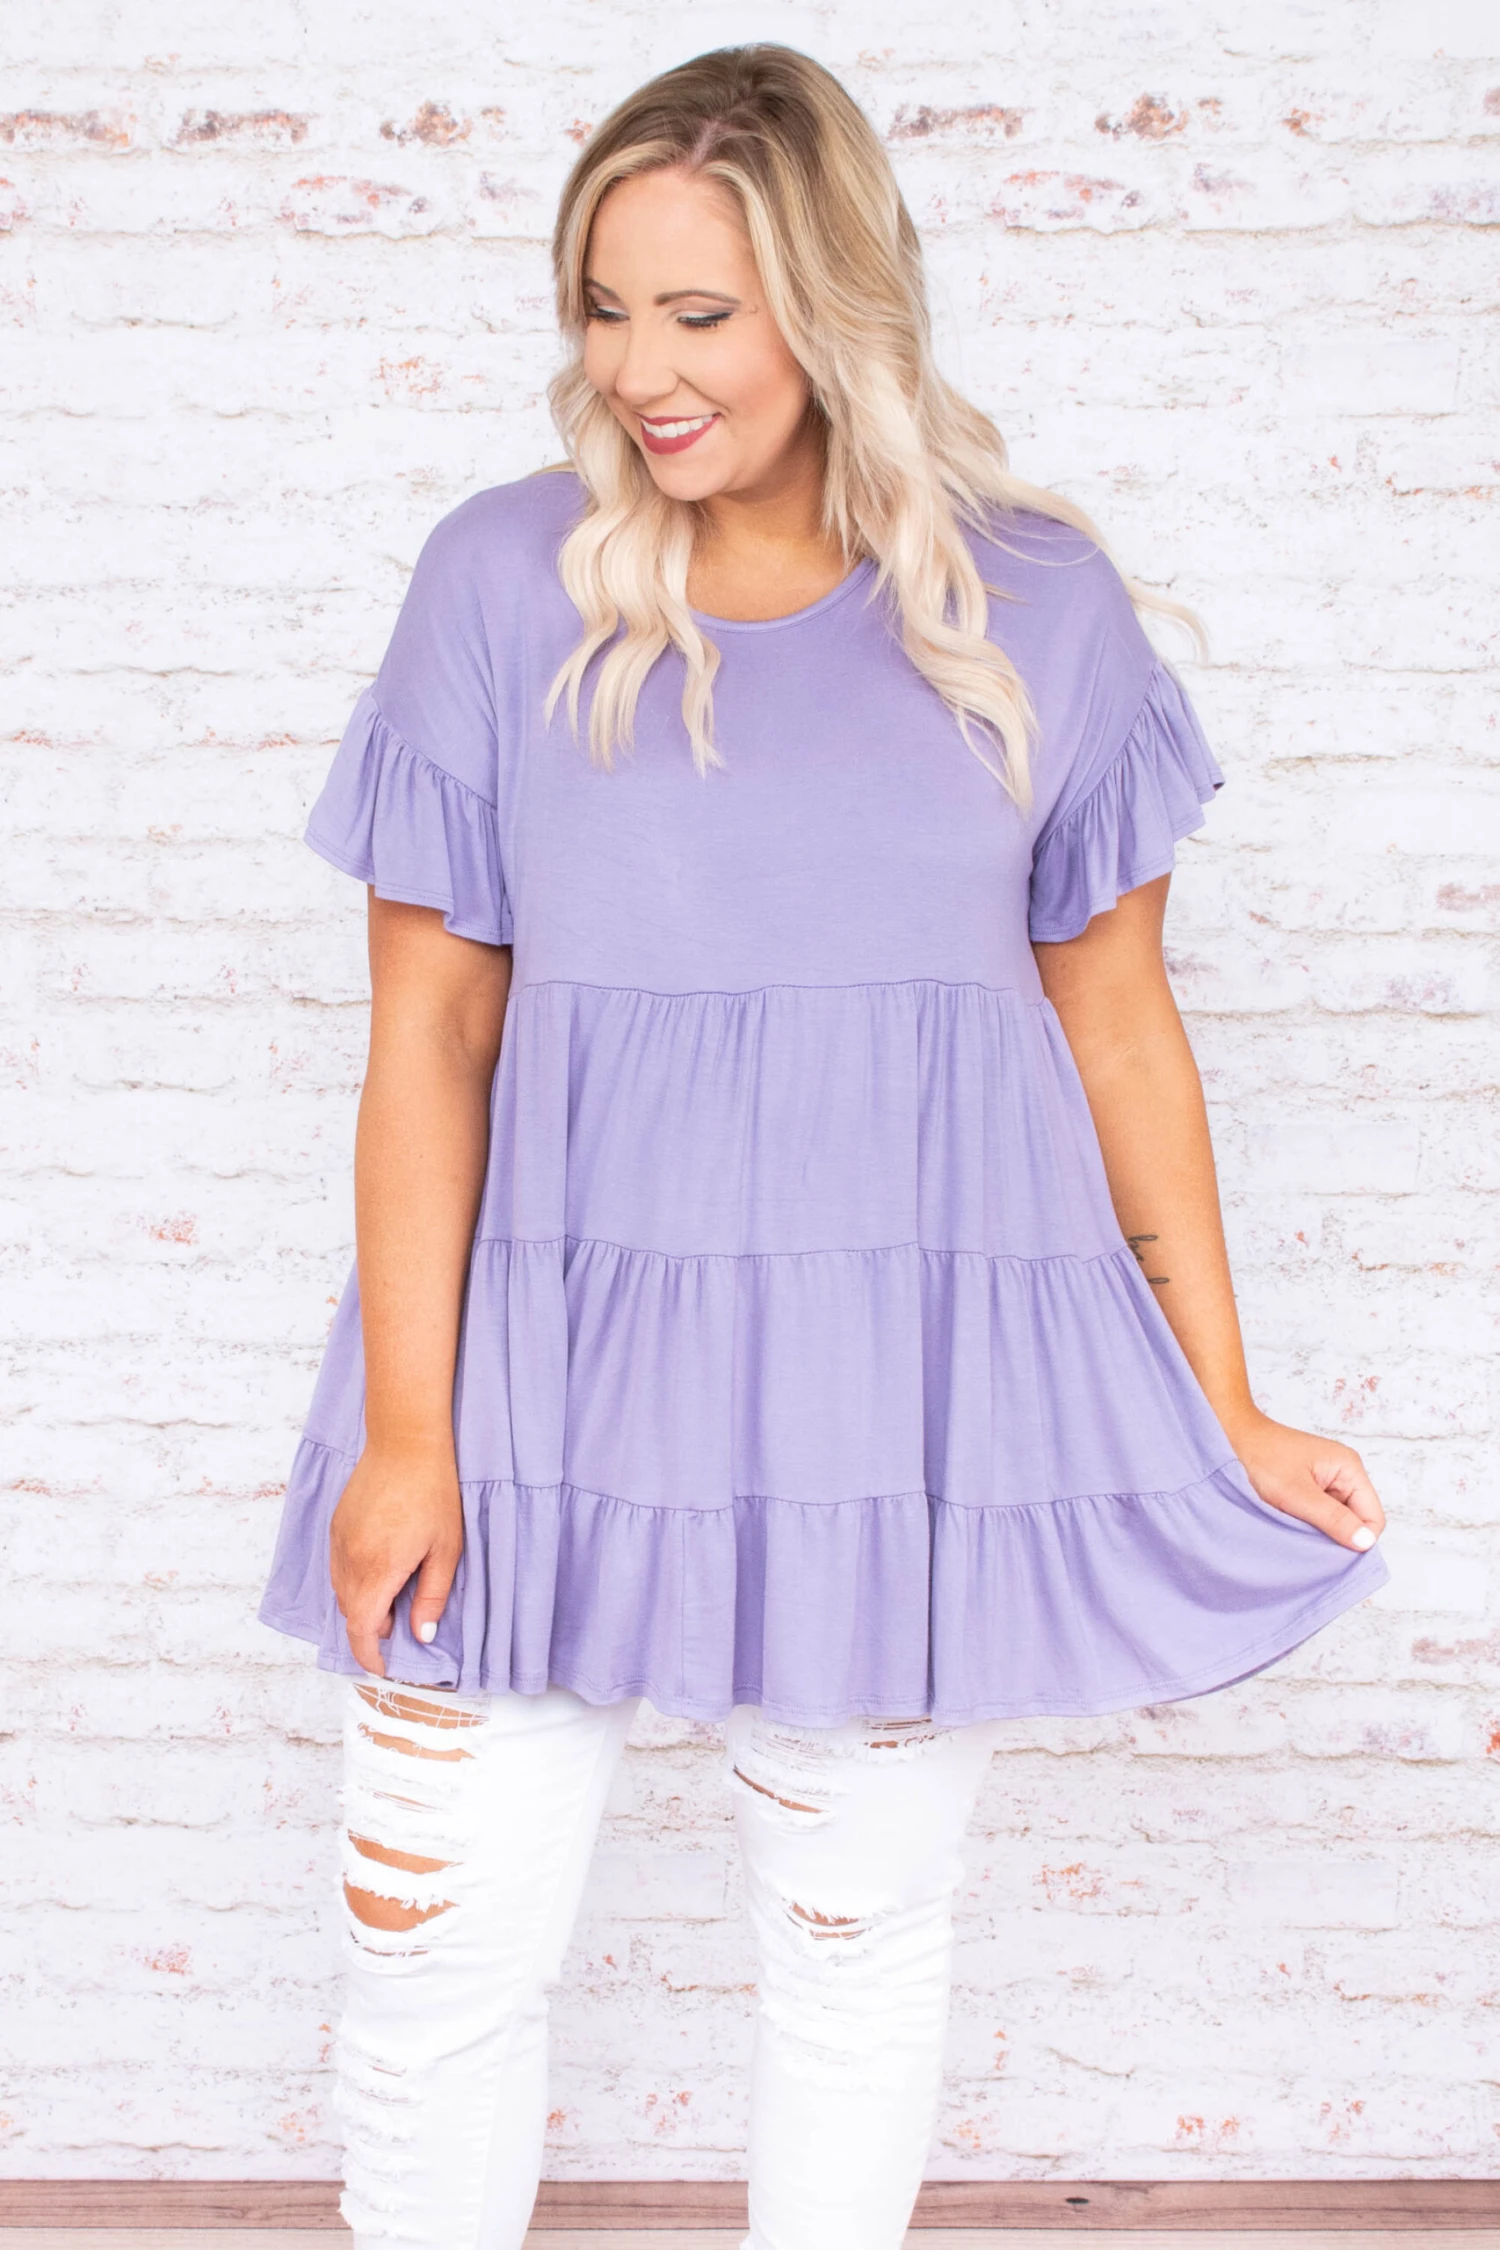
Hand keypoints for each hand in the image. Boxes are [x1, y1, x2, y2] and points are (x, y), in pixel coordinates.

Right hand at [330, 1440, 463, 1676]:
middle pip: (350, 1613)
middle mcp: (349, 1559)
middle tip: (399, 1622)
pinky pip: (338, 1567)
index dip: (369, 1655)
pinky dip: (354, 1581)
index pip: (361, 1630)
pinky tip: (380, 1566)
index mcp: (377, 1570)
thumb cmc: (433, 1493)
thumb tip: (421, 1635)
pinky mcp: (336, 1525)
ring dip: (362, 1604)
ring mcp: (338, 1541)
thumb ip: (432, 1597)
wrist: (405, 1442)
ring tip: (393, 1592)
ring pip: (341, 1591)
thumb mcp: (445, 1550)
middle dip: (371, 1628)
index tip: (383, 1667)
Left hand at [1221, 1407, 1384, 1552]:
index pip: (1373, 1517)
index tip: (1330, 1552)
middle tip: (1307, 1544)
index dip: (1357, 1540)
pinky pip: (1318, 1514)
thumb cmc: (1261, 1457)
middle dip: (1335, 1536)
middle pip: (1356, 1521)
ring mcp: (1326, 1481)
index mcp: (1349, 1469)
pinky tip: (1288, 1522)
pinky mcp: (1309, 1487)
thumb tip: (1365, 1544)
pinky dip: (1306, 1523)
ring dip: (1318, 1530)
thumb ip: (1332, 1519)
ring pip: (1336, 1520)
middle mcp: (1343, 1474)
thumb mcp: (1296, 1494)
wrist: (1230, 1436)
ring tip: (1293, 1529)